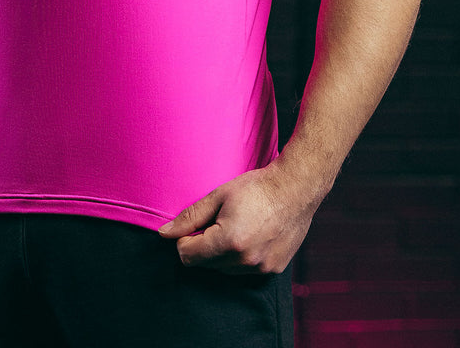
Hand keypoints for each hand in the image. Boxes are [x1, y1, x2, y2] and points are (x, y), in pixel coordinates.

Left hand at [158, 160, 316, 274]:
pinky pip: (245, 271)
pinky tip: (251, 235)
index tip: (195, 225)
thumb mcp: (218, 196)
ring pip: (225, 269)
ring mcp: (261, 268)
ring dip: (223, 253)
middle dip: (204, 245)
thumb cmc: (256, 188)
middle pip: (206, 264)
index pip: (188, 256)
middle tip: (218, 221)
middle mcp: (245, 261)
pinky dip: (242, 257)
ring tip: (236, 226)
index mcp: (228, 241)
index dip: (185, 239)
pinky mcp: (273, 269)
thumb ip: (190, 217)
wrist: (295, 189)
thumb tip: (164, 233)